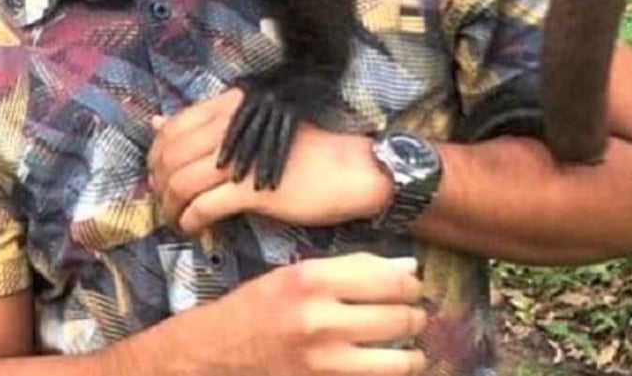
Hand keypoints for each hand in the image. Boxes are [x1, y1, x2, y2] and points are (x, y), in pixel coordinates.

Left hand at [148, 88, 390, 234]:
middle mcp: (229, 129)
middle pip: (171, 157)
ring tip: (174, 218)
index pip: (173, 129)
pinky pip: (204, 206)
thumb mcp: (254, 127)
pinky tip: (191, 228)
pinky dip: (190, 220)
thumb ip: (208, 126)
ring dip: (171, 206)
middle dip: (159, 184)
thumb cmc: (307, 149)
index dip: (156, 155)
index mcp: (228, 109)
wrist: (352, 169)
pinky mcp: (252, 190)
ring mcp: (240, 159)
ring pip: (181, 183)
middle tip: (162, 201)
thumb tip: (158, 124)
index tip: (157, 174)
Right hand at [193, 253, 427, 375]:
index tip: (412, 287)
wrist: (216, 352)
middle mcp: (320, 321)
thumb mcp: (295, 275)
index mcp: (311, 281)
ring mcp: (325, 363)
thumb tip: (408, 267)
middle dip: (415, 316)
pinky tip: (387, 367)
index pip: (388, 279)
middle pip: (399, 318)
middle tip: (413, 314)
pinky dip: (391, 375)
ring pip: (400, 361)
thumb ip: (352, 269)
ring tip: (410, 348)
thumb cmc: (256, 307)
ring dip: (413, 354)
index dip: (411, 284)